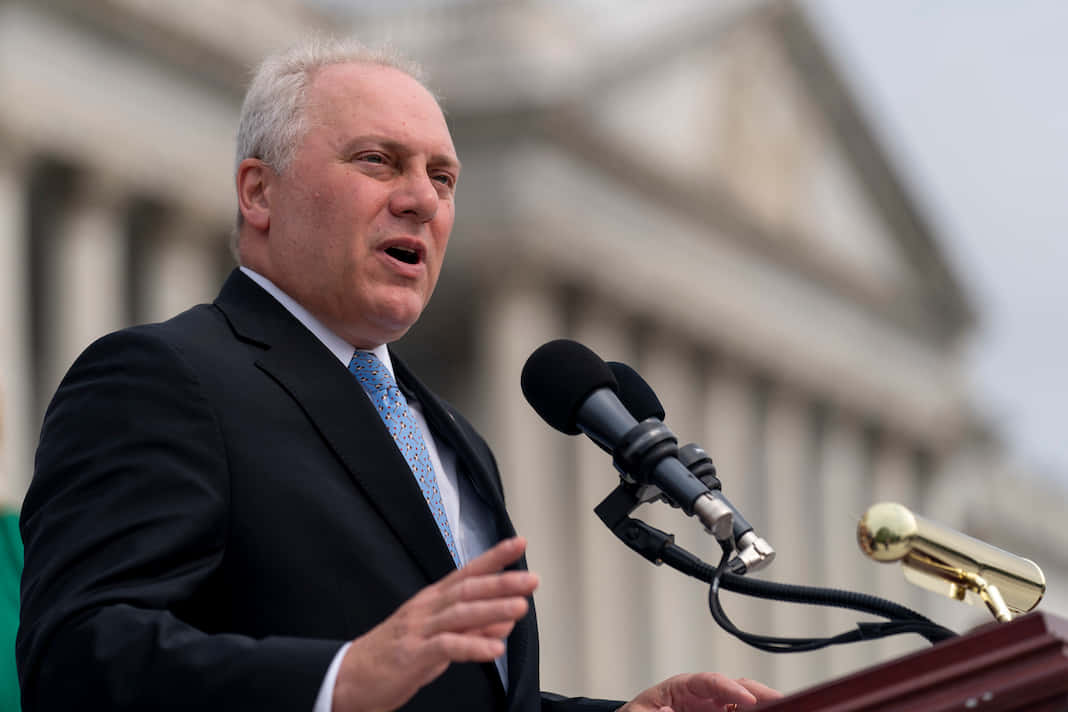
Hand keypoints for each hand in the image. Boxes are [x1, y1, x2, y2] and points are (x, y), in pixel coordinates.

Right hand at [332, 536, 537, 711]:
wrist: (349, 677)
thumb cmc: (395, 655)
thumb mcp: (439, 639)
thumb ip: (473, 628)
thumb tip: (506, 619)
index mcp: (432, 600)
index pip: (468, 572)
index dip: (494, 557)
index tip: (519, 544)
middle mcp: (427, 609)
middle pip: (467, 589)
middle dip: (501, 582)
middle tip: (531, 579)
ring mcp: (418, 630)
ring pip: (460, 614)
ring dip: (493, 609)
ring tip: (520, 607)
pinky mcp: (412, 655)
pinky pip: (447, 647)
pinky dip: (473, 646)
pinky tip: (494, 648)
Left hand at [619, 672, 781, 711]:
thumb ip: (657, 711)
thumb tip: (671, 710)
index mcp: (681, 687)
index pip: (709, 681)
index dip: (730, 689)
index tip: (747, 699)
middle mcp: (702, 698)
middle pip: (736, 689)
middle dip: (759, 692)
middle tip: (779, 702)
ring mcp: (712, 711)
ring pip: (745, 706)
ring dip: (762, 706)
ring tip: (779, 710)